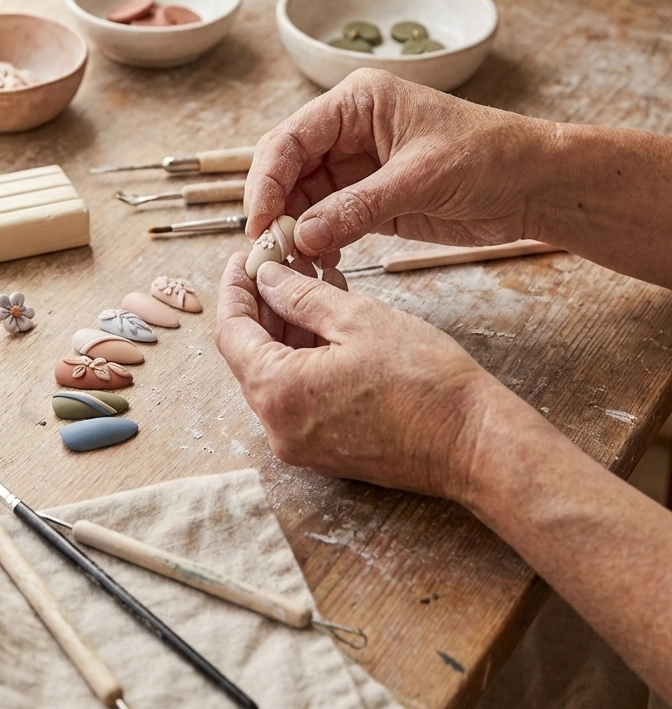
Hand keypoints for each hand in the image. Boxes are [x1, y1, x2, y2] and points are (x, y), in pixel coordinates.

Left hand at [216, 254, 503, 499]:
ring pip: (276, 373)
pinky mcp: (325, 449)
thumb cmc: (425, 382)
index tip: (244, 259)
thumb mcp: (357, 319)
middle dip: (263, 305)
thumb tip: (266, 278)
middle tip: (279, 265)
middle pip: (250, 354)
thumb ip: (300, 296)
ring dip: (287, 328)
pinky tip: (328, 320)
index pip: (231, 333)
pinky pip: (299, 395)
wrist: (476, 445)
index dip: (235, 289)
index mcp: (278, 393)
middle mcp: (279, 426)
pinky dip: (306, 356)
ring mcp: (301, 443)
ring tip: (311, 283)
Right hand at [245, 69, 555, 264]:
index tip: (259, 220)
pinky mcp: (367, 199)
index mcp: (357, 103)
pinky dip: (317, 242)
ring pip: (301, 198)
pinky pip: (326, 220)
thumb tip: (303, 236)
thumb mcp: (420, 179)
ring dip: (293, 230)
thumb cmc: (489, 157)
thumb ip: (358, 207)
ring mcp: (355, 166)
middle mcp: (348, 131)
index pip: (291, 138)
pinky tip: (319, 263)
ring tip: (292, 263)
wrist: (535, 184)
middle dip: (274, 207)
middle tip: (268, 247)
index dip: (267, 180)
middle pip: (286, 167)